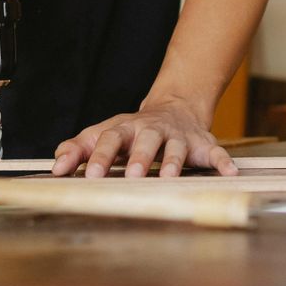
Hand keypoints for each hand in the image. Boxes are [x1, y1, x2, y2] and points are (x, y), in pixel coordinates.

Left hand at [52, 97, 236, 178]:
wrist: (174, 108)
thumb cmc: (132, 131)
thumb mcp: (103, 134)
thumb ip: (79, 149)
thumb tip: (56, 166)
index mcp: (125, 129)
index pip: (110, 139)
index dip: (101, 157)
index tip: (90, 176)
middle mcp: (152, 130)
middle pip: (145, 141)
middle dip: (140, 157)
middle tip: (133, 175)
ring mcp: (179, 137)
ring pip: (177, 148)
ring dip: (174, 162)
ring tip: (170, 177)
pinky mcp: (203, 144)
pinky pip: (216, 153)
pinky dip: (223, 162)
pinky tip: (230, 173)